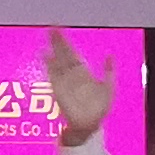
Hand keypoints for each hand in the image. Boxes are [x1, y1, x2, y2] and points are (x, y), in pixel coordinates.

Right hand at [42, 27, 114, 149]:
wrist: (90, 125)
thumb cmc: (98, 110)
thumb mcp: (108, 88)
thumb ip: (109, 71)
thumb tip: (109, 55)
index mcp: (82, 73)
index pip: (72, 54)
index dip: (66, 42)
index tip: (58, 30)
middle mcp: (72, 76)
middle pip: (63, 55)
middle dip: (58, 42)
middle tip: (51, 28)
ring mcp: (65, 82)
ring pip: (58, 63)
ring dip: (52, 51)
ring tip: (46, 40)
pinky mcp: (60, 90)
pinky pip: (54, 76)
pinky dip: (50, 66)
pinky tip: (45, 56)